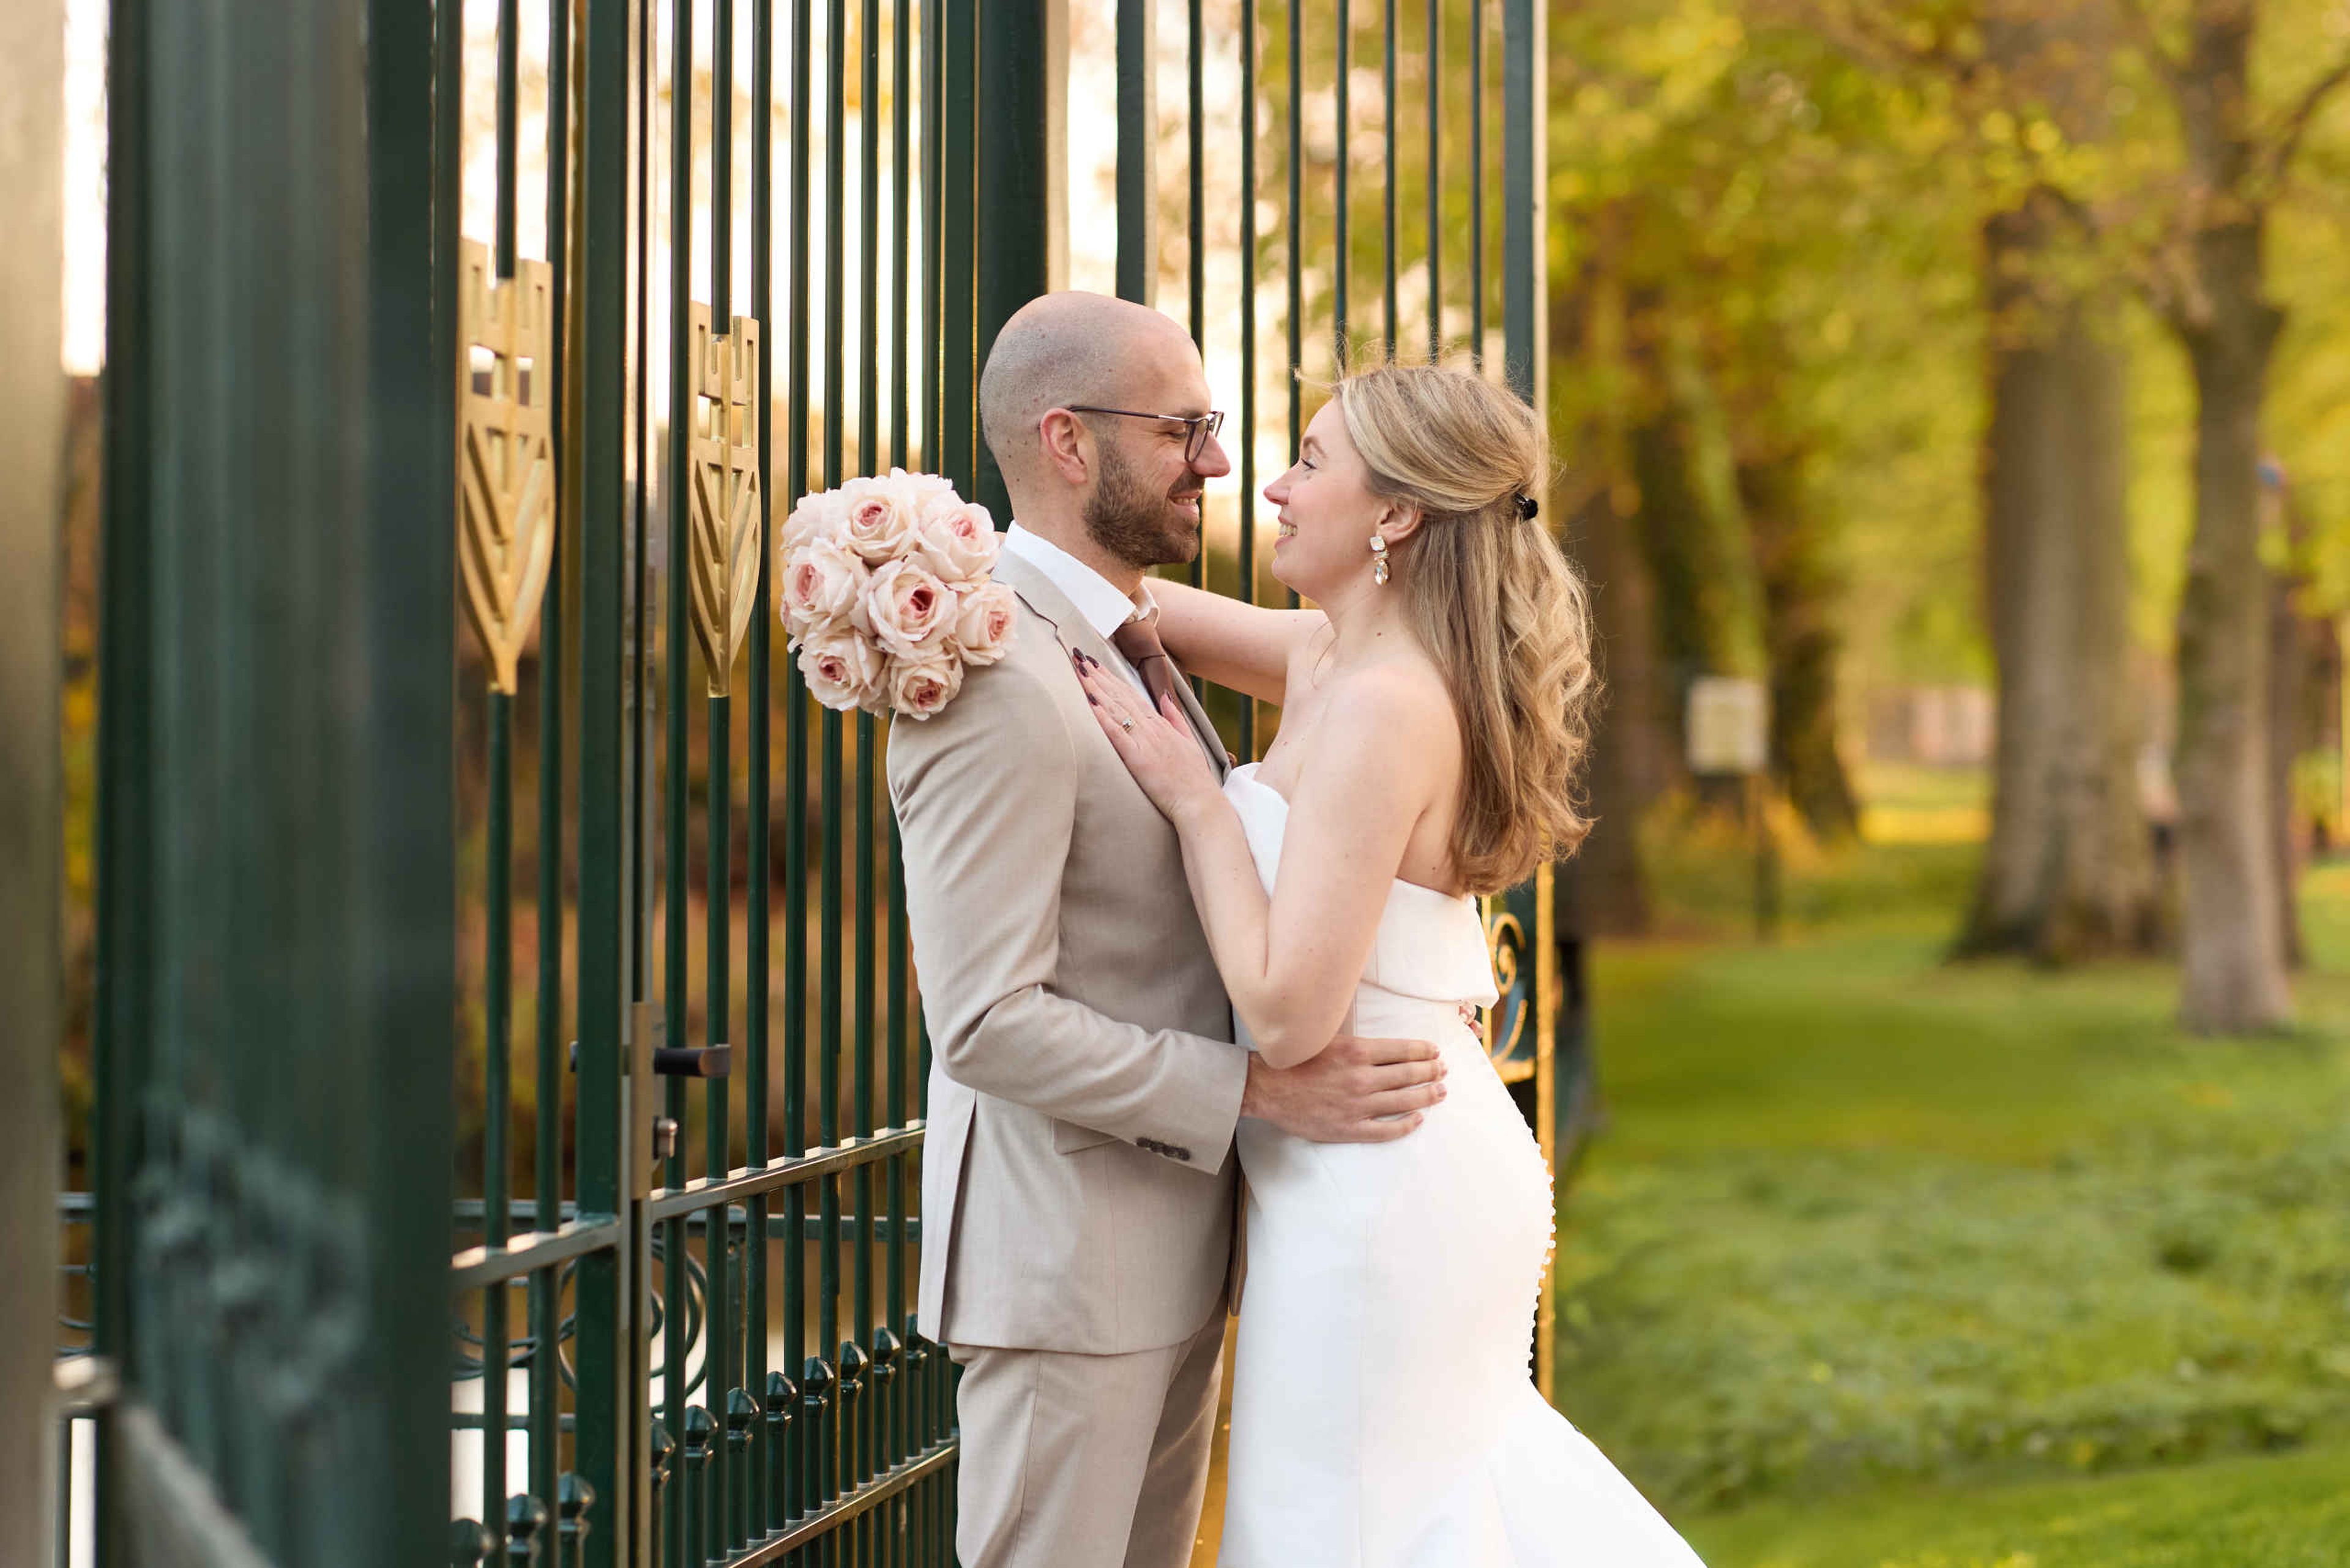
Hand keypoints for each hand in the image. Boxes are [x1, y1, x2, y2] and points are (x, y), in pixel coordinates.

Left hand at [1073, 648, 1223, 824]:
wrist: (1199, 801)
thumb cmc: (1193, 778)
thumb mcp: (1189, 742)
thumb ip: (1175, 718)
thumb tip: (1164, 697)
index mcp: (1161, 725)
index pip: (1132, 696)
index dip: (1113, 679)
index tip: (1098, 665)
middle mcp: (1152, 729)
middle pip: (1121, 697)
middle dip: (1099, 677)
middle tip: (1081, 659)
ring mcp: (1146, 742)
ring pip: (1117, 710)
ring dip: (1097, 690)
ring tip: (1080, 672)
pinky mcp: (1139, 759)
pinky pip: (1118, 735)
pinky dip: (1103, 718)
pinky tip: (1091, 704)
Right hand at [1239, 1033, 1446, 1142]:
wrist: (1267, 1088)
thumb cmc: (1295, 1060)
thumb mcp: (1327, 1039)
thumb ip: (1356, 1041)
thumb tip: (1383, 1041)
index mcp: (1357, 1052)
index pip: (1403, 1050)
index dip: (1423, 1051)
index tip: (1435, 1051)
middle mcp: (1362, 1078)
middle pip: (1408, 1075)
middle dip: (1431, 1071)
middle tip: (1443, 1070)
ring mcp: (1358, 1106)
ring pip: (1404, 1101)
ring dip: (1427, 1095)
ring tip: (1440, 1091)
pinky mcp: (1350, 1128)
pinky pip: (1387, 1130)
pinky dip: (1407, 1125)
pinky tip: (1418, 1119)